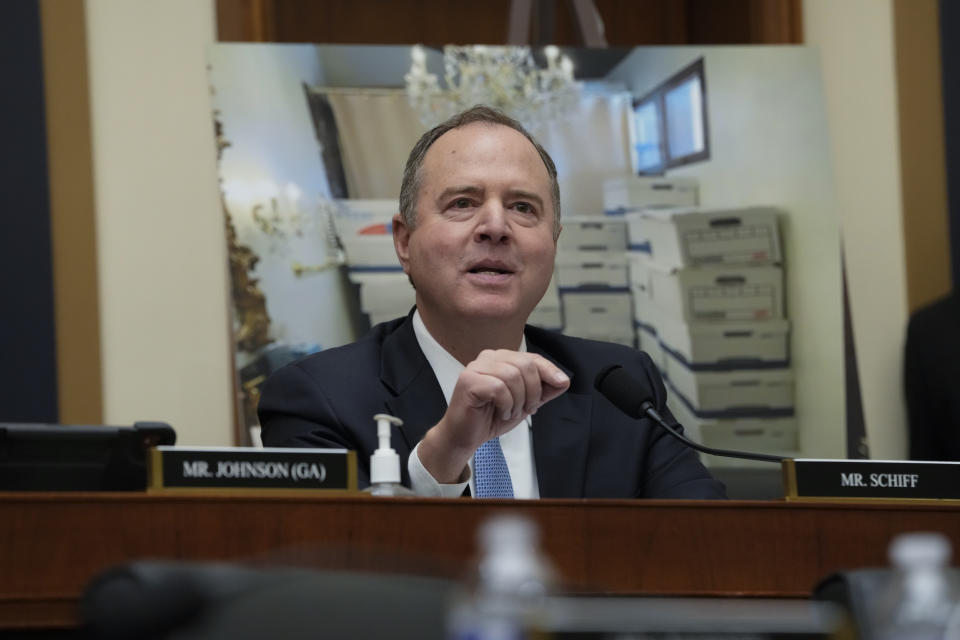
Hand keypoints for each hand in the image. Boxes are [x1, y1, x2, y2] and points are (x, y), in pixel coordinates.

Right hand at [418, 350, 569, 482]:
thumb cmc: (491, 417)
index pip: (531, 358)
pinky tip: (500, 413)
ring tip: (510, 412)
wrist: (466, 436)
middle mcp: (488, 358)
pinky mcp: (468, 380)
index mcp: (501, 359)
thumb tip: (564, 381)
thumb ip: (543, 392)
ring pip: (513, 376)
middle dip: (532, 391)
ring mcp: (476, 367)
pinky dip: (505, 405)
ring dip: (518, 401)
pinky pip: (499, 388)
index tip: (562, 383)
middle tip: (526, 409)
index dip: (549, 370)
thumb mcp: (525, 403)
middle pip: (525, 365)